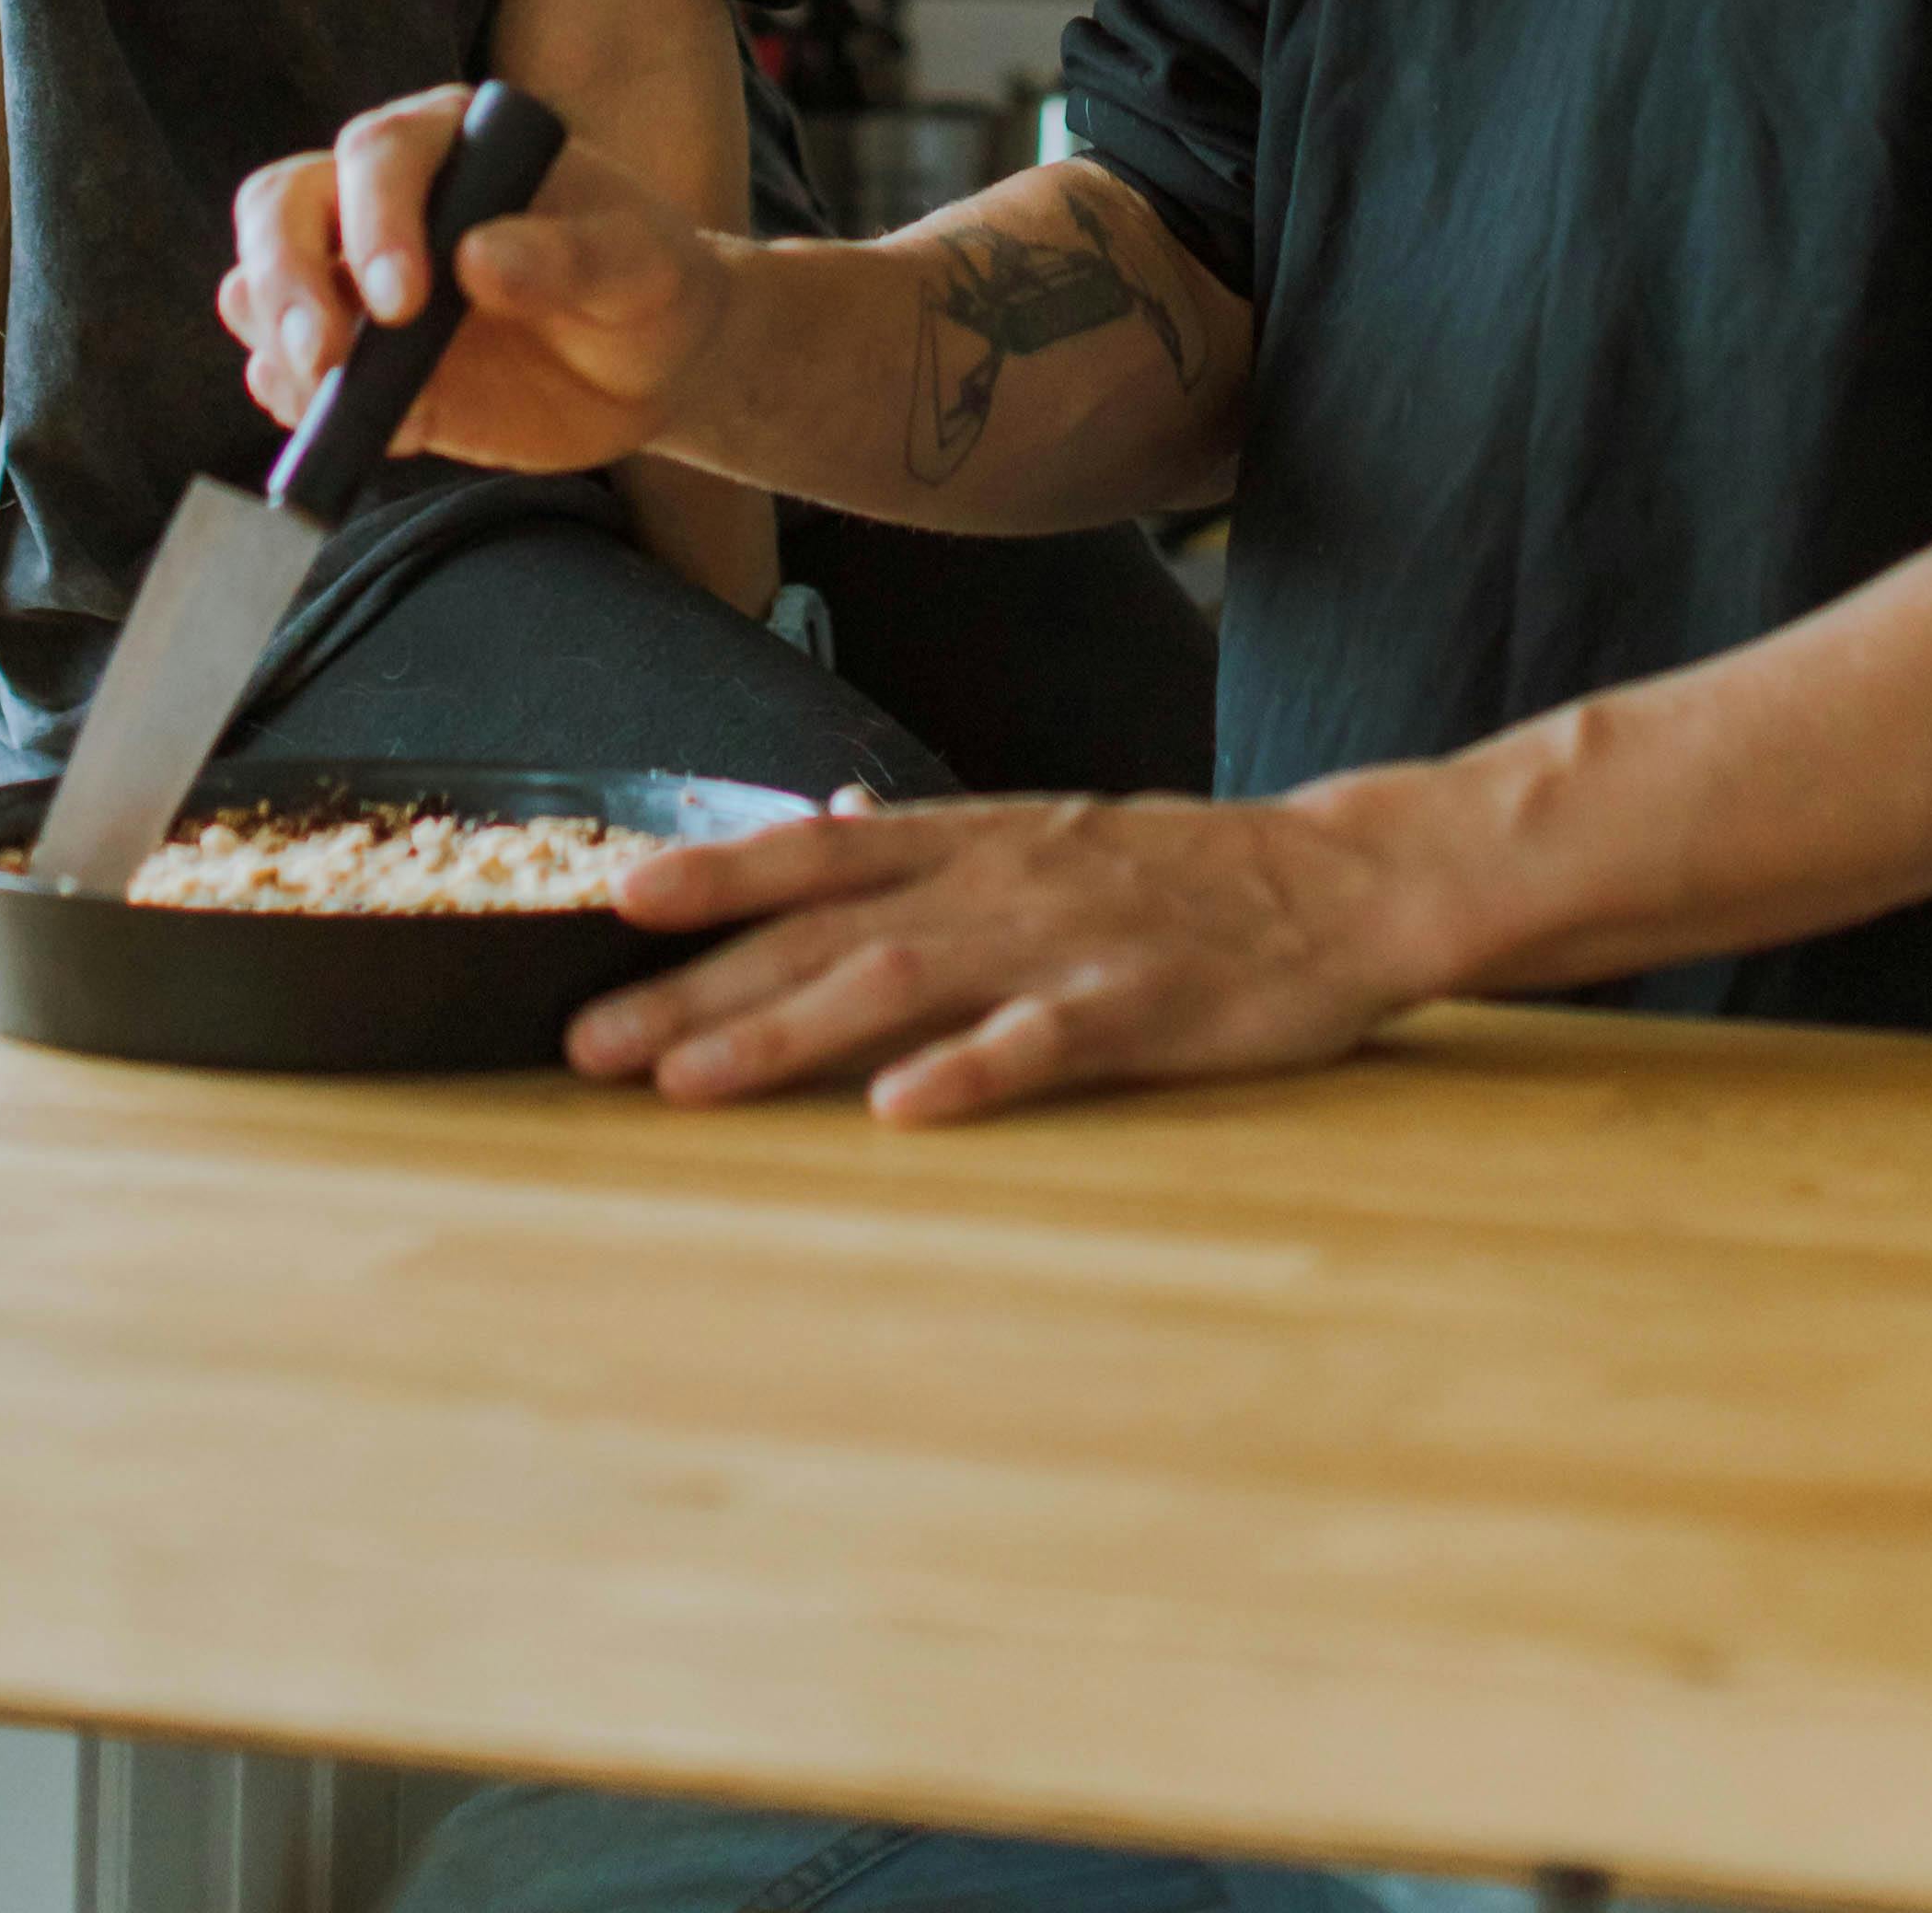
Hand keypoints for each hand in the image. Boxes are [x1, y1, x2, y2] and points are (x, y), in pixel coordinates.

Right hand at [220, 83, 734, 475]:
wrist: (649, 361)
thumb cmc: (646, 284)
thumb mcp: (639, 266)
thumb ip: (570, 258)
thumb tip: (477, 258)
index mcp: (454, 142)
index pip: (378, 153)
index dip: (374, 221)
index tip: (403, 301)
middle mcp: (385, 197)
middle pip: (283, 204)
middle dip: (285, 276)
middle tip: (325, 357)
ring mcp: (356, 278)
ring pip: (258, 280)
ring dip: (273, 339)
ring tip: (325, 396)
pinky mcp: (354, 359)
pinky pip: (282, 369)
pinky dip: (290, 399)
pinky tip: (341, 427)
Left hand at [565, 783, 1461, 1125]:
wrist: (1342, 880)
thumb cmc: (1181, 871)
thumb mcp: (1044, 833)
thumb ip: (928, 842)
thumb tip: (821, 822)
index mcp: (975, 839)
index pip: (818, 851)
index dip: (715, 873)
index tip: (611, 905)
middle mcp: (999, 879)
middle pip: (827, 931)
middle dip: (701, 986)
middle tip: (589, 1043)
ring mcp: (1066, 940)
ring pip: (904, 980)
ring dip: (786, 1029)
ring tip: (688, 1081)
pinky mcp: (1141, 1004)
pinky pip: (1045, 1040)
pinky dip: (969, 1070)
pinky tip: (901, 1109)